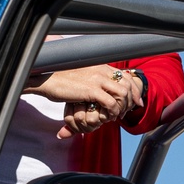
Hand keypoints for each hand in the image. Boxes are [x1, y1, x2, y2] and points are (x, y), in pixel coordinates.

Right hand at [24, 65, 142, 138]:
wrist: (47, 78)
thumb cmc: (60, 78)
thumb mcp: (81, 76)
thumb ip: (93, 80)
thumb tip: (99, 89)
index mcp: (100, 66)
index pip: (125, 75)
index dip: (133, 88)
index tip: (136, 100)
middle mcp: (102, 71)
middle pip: (128, 84)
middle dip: (133, 99)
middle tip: (130, 110)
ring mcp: (97, 80)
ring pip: (123, 93)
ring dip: (123, 106)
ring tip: (117, 115)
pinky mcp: (91, 90)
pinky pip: (111, 103)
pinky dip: (113, 112)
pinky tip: (108, 117)